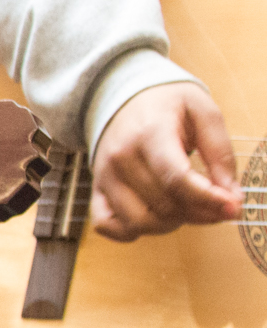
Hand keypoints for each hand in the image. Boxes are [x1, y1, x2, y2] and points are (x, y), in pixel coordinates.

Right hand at [91, 81, 238, 239]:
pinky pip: (107, 226)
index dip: (208, 199)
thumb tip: (232, 196)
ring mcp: (104, 176)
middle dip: (197, 212)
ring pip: (138, 221)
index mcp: (149, 133)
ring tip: (185, 209)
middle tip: (215, 205)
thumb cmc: (166, 104)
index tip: (232, 206)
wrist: (122, 96)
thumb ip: (221, 154)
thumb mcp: (204, 113)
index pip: (177, 179)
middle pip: (162, 204)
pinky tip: (152, 218)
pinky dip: (131, 232)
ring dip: (169, 225)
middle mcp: (121, 157)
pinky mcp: (96, 189)